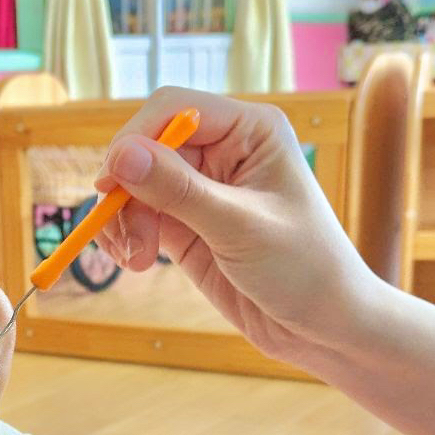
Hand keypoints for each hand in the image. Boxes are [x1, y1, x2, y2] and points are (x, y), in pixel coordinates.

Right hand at [94, 87, 382, 371]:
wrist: (323, 325)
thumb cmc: (304, 268)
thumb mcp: (239, 227)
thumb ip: (178, 190)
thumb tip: (120, 156)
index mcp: (250, 130)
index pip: (171, 109)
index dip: (134, 140)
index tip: (110, 186)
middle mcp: (223, 150)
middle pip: (144, 147)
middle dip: (126, 191)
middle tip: (126, 238)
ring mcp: (203, 188)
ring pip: (135, 184)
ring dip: (122, 219)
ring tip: (135, 260)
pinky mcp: (188, 224)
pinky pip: (140, 215)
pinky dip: (126, 235)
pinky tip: (134, 262)